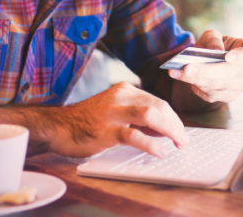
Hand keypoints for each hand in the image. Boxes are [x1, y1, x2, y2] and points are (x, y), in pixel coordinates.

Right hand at [50, 82, 188, 157]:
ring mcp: (113, 113)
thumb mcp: (115, 111)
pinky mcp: (106, 130)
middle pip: (159, 107)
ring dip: (169, 130)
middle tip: (183, 140)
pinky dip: (151, 144)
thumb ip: (137, 116)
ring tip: (177, 143)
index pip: (158, 101)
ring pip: (150, 116)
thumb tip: (163, 129)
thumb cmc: (87, 121)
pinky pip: (133, 136)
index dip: (173, 118)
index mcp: (125, 90)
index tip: (180, 131)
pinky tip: (159, 152)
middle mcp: (121, 97)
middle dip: (175, 125)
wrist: (59, 126)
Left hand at [169, 30, 242, 103]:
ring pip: (218, 85)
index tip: (227, 56)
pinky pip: (211, 93)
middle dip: (207, 70)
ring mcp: (240, 86)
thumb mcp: (212, 36)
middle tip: (187, 67)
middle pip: (231, 72)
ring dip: (196, 79)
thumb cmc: (213, 46)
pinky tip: (181, 78)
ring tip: (178, 72)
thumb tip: (216, 50)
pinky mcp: (228, 97)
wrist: (208, 62)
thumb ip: (213, 39)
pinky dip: (195, 85)